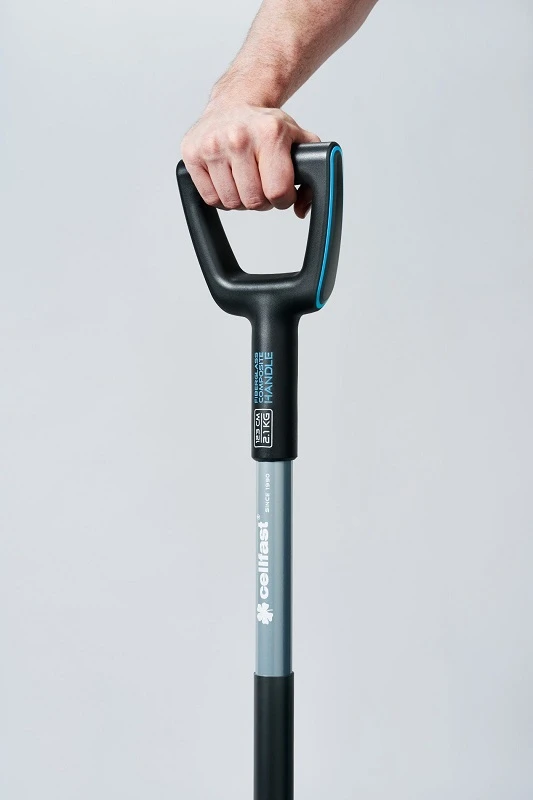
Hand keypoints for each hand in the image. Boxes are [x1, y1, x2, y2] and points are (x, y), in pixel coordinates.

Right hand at [181, 100, 319, 217]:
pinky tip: (228, 180)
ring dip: (241, 200)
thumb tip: (301, 208)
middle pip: (254, 201)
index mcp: (269, 132)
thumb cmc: (265, 125)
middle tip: (262, 184)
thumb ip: (313, 172)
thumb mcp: (298, 140)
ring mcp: (212, 145)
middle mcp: (238, 137)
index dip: (283, 199)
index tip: (281, 190)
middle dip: (262, 200)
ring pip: (231, 203)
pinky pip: (210, 198)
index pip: (277, 192)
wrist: (235, 103)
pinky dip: (221, 197)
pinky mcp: (191, 153)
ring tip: (245, 180)